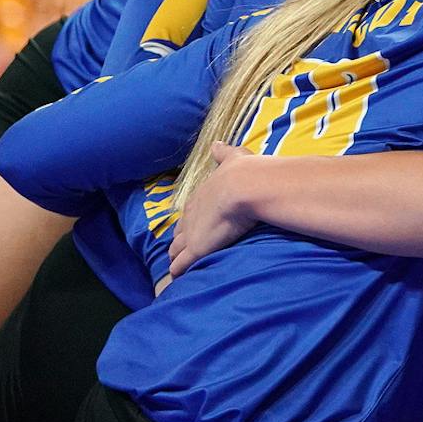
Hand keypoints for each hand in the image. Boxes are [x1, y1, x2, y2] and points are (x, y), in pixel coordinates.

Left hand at [167, 142, 260, 277]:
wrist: (246, 187)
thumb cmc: (243, 172)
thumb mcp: (233, 158)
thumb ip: (224, 153)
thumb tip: (215, 144)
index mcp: (201, 195)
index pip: (190, 211)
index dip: (190, 220)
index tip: (190, 226)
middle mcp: (191, 214)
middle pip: (180, 231)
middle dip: (180, 239)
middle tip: (182, 248)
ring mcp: (191, 233)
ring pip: (176, 248)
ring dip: (177, 256)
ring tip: (178, 264)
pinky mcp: (196, 249)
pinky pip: (181, 264)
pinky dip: (179, 270)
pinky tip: (178, 277)